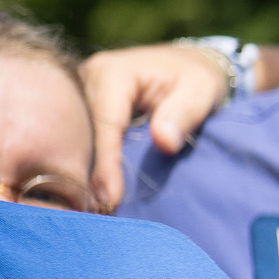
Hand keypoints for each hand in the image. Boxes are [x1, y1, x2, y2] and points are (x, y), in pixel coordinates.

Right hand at [82, 44, 231, 210]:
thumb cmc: (199, 78)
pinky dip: (90, 165)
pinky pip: (83, 139)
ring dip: (85, 173)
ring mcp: (82, 93)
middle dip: (88, 173)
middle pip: (80, 134)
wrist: (192, 64)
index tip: (111, 198)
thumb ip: (183, 114)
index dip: (107, 164)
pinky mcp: (85, 108)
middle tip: (96, 213)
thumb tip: (164, 142)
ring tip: (92, 210)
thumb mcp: (202, 91)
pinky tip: (95, 194)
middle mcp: (88, 79)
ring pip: (76, 140)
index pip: (104, 124)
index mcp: (112, 73)